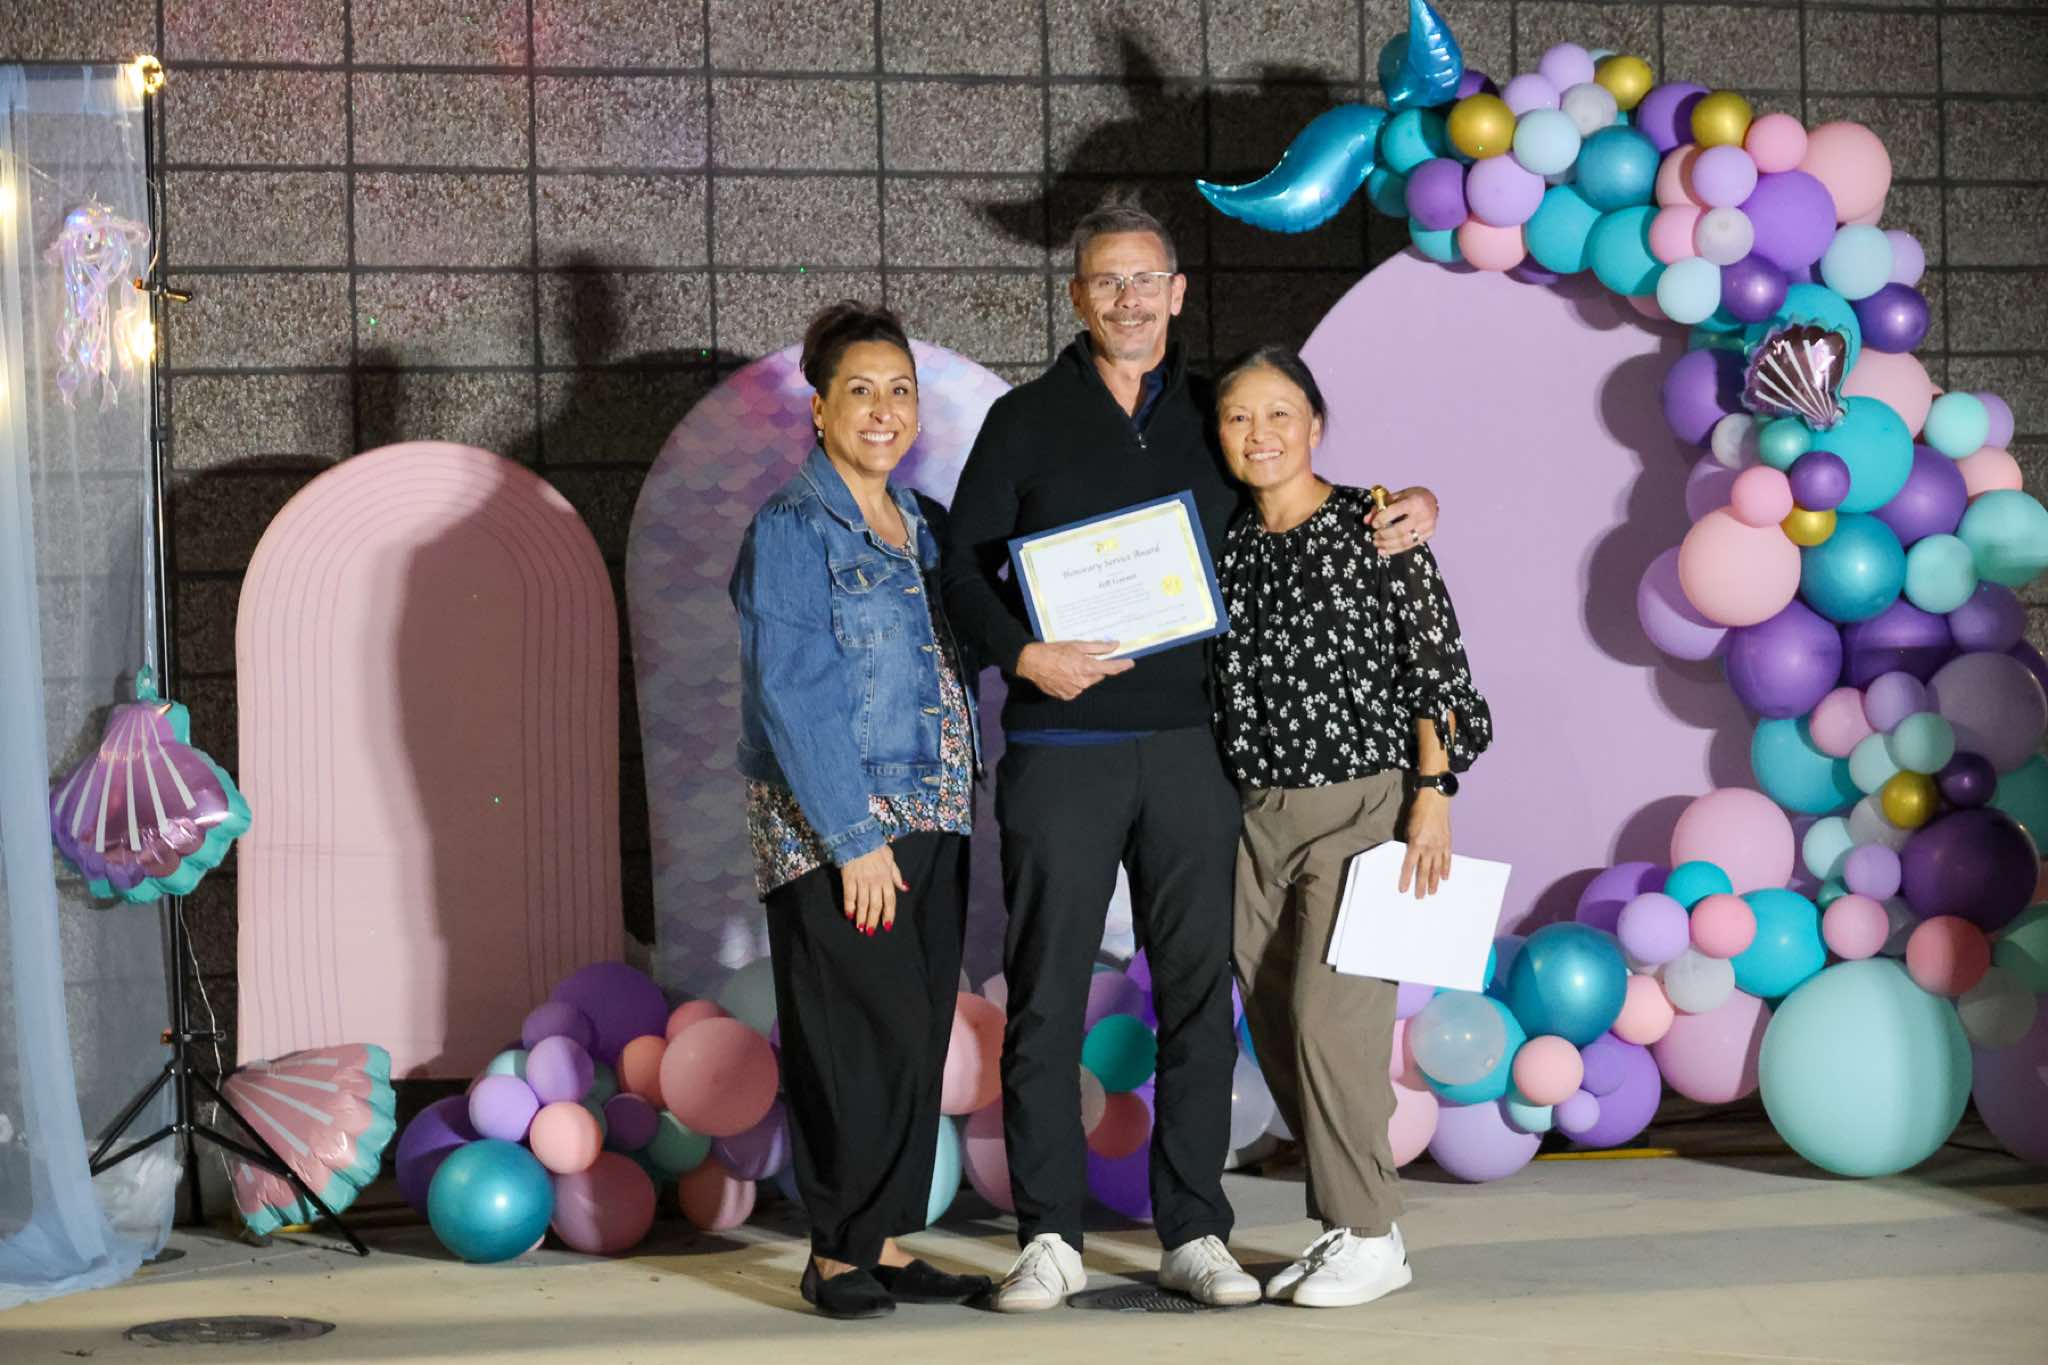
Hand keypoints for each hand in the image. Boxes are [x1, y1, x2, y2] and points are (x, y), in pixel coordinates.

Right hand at [840, 845, 907, 934]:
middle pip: (875, 905)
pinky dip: (849, 907)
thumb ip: (897, 875)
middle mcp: (875, 881)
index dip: (889, 914)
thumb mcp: (890, 858)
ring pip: (863, 903)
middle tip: (871, 931)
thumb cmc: (875, 848)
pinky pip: (849, 896)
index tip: (887, 925)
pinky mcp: (848, 878)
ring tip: (860, 928)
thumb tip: (905, 888)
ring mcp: (861, 880)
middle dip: (873, 920)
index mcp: (886, 877)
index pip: (890, 900)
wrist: (857, 837)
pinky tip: (849, 915)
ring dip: (862, 917)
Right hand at [1015, 640, 1133, 701]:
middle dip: (1095, 668)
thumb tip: (1114, 645)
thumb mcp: (1076, 645)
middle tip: (1083, 659)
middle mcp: (1083, 681)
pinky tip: (1064, 675)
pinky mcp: (1067, 696)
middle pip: (1098, 675)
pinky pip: (1077, 689)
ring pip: (1087, 682)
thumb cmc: (1053, 651)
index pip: (1111, 668)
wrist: (1032, 662)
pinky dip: (1074, 682)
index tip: (1130, 663)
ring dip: (1083, 675)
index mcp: (1087, 667)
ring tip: (1069, 666)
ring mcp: (1075, 691)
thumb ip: (1098, 647)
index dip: (1122, 665)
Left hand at [1367, 485, 1438, 555]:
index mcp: (1415, 501)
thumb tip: (1366, 520)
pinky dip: (1395, 550)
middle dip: (1384, 535)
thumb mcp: (1396, 496)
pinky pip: (1409, 546)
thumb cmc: (1411, 497)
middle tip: (1374, 536)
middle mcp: (1423, 515)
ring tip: (1377, 543)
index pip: (1395, 511)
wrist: (1431, 500)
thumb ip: (1380, 507)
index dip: (1382, 519)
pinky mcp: (1428, 535)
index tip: (1373, 524)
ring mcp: (1427, 526)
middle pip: (1400, 530)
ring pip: (1404, 541)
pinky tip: (1384, 550)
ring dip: (1387, 545)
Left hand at [1399, 789, 1451, 898]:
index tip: (1403, 890)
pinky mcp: (1447, 842)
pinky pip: (1447, 859)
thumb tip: (1410, 857)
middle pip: (1423, 871)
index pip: (1409, 866)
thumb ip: (1409, 844)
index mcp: (1416, 843)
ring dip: (1434, 881)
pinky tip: (1444, 878)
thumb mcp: (1408, 828)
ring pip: (1436, 868)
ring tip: (1432, 892)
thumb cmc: (1418, 812)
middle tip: (1419, 897)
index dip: (1406, 879)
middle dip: (1421, 885)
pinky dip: (1446, 869)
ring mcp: (1440, 846)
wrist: (1435, 800)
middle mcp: (1428, 847)